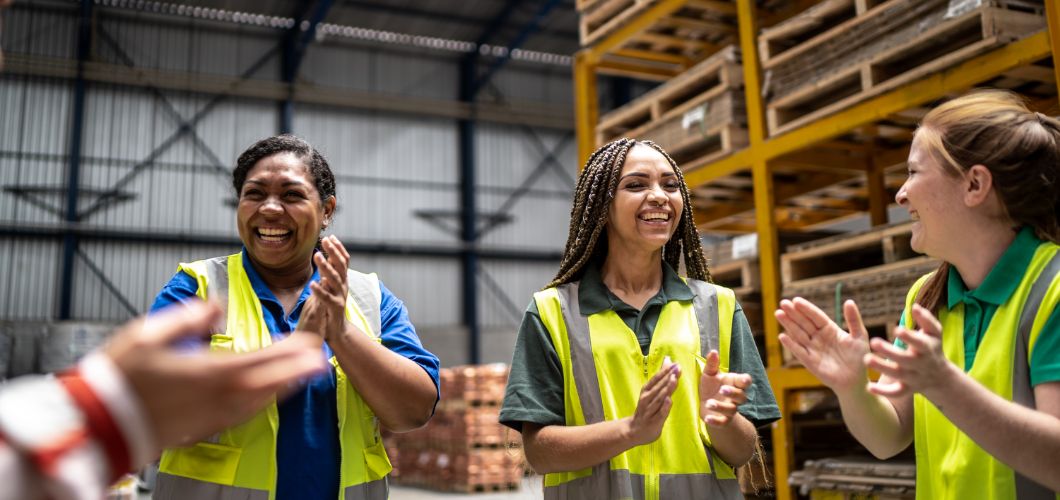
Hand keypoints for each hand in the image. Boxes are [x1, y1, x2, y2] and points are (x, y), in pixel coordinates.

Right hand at [103, 301, 326, 452]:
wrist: (99, 424)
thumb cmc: (119, 378)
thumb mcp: (147, 335)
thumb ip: (188, 317)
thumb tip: (216, 304)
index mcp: (209, 372)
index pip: (261, 359)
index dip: (290, 351)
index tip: (312, 343)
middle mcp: (218, 397)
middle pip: (270, 382)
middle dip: (298, 370)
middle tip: (322, 360)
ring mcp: (212, 416)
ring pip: (260, 401)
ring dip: (285, 387)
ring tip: (304, 375)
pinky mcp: (204, 429)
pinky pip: (244, 414)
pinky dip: (262, 402)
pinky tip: (268, 395)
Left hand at [310, 235, 351, 340]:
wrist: (338, 330)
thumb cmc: (332, 307)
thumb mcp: (332, 288)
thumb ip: (331, 274)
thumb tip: (328, 258)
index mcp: (343, 280)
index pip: (344, 261)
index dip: (338, 248)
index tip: (331, 237)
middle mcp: (344, 286)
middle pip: (341, 266)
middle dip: (333, 252)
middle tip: (325, 240)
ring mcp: (340, 296)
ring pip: (334, 279)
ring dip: (325, 267)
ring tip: (316, 256)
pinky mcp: (335, 308)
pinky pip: (326, 298)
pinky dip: (320, 290)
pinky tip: (312, 284)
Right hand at [625, 361, 679, 445]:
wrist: (635, 430)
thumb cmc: (646, 408)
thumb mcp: (652, 391)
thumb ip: (662, 376)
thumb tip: (668, 359)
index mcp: (646, 390)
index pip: (656, 379)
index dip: (665, 371)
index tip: (675, 363)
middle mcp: (647, 399)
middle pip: (659, 387)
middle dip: (668, 377)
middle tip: (677, 368)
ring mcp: (650, 410)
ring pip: (659, 398)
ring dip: (667, 389)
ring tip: (674, 379)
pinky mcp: (654, 421)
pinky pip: (660, 413)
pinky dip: (664, 407)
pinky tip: (669, 400)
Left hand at [698, 350, 751, 426]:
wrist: (707, 406)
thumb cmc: (711, 386)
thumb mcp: (709, 374)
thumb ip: (712, 364)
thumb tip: (713, 351)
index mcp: (734, 383)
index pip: (745, 381)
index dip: (745, 380)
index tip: (743, 379)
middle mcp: (735, 398)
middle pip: (741, 396)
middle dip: (733, 393)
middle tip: (722, 389)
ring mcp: (730, 409)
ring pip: (731, 410)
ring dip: (721, 406)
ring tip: (709, 403)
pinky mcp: (722, 420)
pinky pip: (722, 422)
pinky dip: (716, 421)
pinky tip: (707, 419)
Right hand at [775, 298, 870, 393]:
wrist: (856, 381)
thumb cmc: (860, 358)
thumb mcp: (860, 336)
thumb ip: (853, 320)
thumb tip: (849, 301)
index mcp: (830, 329)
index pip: (816, 316)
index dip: (806, 309)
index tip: (796, 300)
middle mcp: (818, 337)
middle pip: (804, 323)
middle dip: (793, 313)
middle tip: (783, 303)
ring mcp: (813, 349)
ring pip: (798, 334)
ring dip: (788, 324)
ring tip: (778, 313)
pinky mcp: (809, 362)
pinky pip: (799, 351)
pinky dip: (791, 344)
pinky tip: (782, 336)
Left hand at [865, 304, 955, 398]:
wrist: (940, 376)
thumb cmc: (931, 346)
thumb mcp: (934, 332)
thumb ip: (926, 319)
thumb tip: (915, 307)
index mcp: (927, 348)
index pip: (919, 343)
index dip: (909, 337)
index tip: (896, 329)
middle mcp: (920, 364)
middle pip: (905, 359)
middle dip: (890, 352)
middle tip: (873, 342)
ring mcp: (913, 377)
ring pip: (897, 375)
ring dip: (882, 368)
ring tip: (866, 359)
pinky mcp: (907, 389)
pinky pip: (896, 392)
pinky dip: (884, 392)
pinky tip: (868, 387)